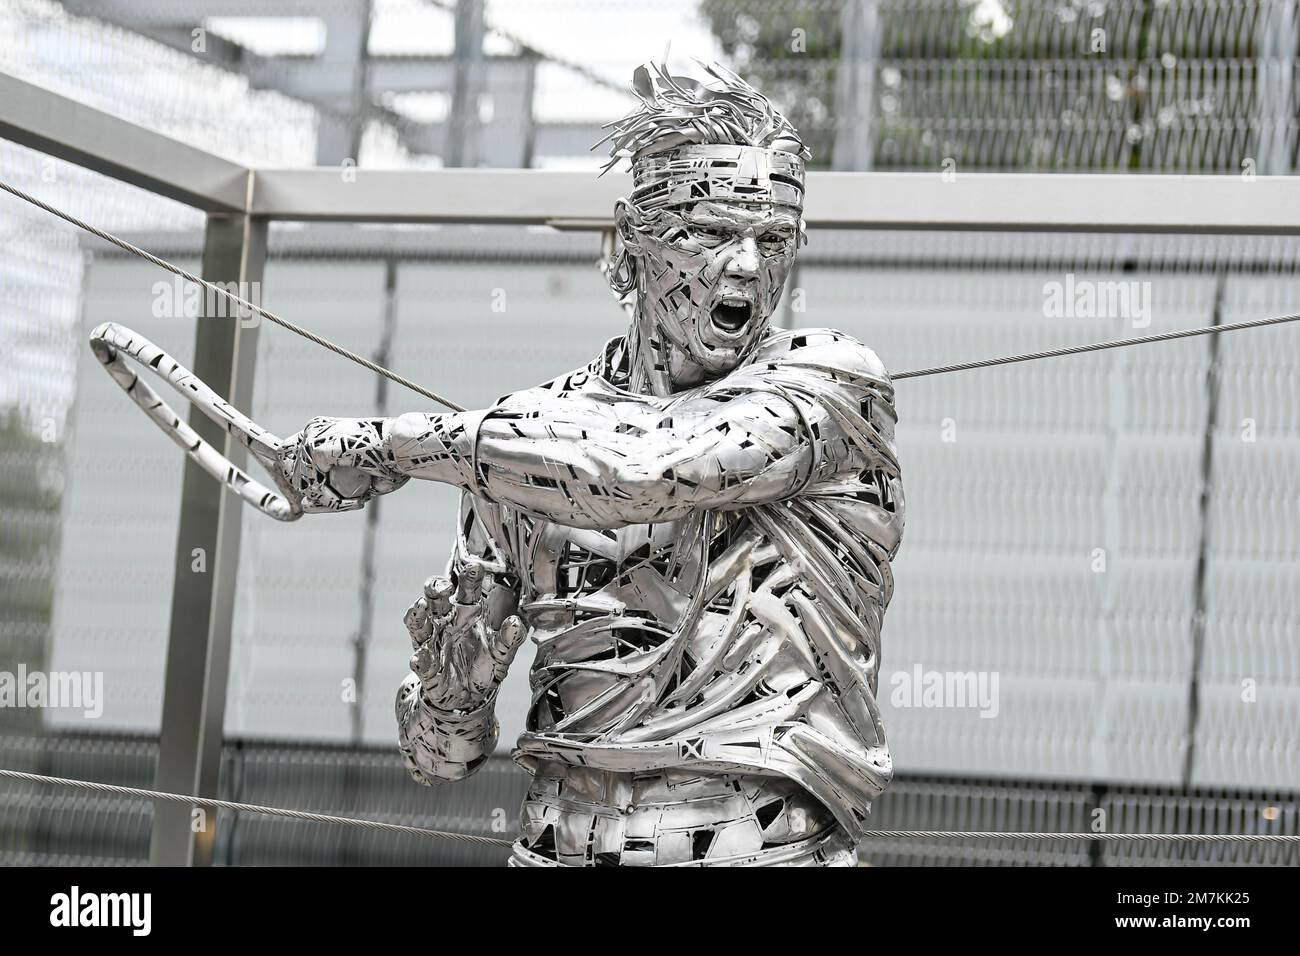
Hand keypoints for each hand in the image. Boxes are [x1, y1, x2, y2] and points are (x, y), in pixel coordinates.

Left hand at [278, 417, 407, 512]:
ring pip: (299, 481)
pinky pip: (312, 486)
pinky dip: (330, 500)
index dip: (295, 476)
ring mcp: (312, 437)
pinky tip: (353, 500)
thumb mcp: (357, 476)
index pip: (289, 453)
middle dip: (305, 487)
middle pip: (285, 464)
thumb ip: (331, 489)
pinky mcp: (317, 449)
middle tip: (337, 500)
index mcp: (321, 429)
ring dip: (324, 499)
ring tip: (353, 501)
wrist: (406, 446)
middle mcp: (313, 429)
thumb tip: (304, 506)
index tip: (311, 495)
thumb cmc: (391, 460)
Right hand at [405, 560, 524, 712]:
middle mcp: (446, 622)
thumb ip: (509, 638)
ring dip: (416, 615)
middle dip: (436, 588)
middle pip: (435, 598)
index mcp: (467, 613)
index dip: (469, 577)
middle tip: (444, 586)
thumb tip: (516, 622)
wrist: (470, 697)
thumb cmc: (484, 665)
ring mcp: (433, 643)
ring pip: (419, 624)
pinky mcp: (427, 668)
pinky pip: (422, 662)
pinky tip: (419, 658)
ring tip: (419, 607)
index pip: (466, 589)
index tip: (474, 567)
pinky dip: (420, 660)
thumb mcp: (502, 653)